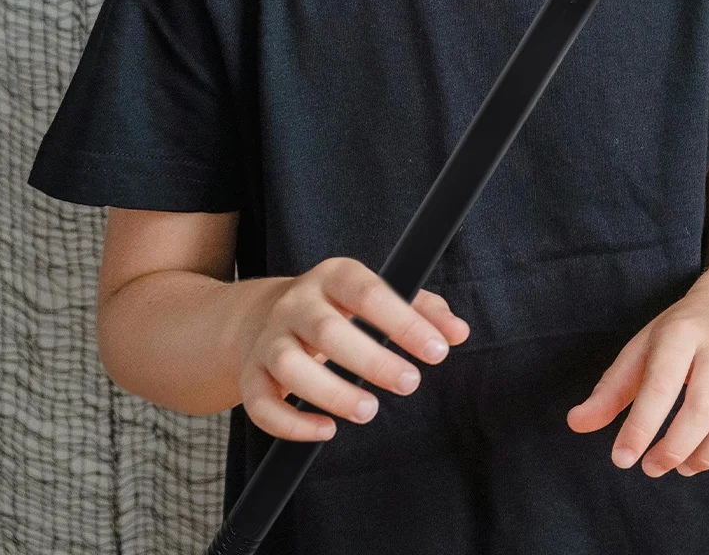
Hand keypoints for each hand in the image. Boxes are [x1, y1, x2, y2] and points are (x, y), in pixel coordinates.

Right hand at [235, 257, 468, 441]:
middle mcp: (297, 304)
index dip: (404, 321)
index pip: (369, 292)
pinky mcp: (251, 376)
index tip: (438, 351)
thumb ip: (422, 310)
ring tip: (369, 410)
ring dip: (331, 393)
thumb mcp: (377, 297)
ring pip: (291, 367)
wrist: (264, 316)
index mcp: (334, 276)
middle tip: (410, 383)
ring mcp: (270, 339)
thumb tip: (458, 333)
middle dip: (372, 360)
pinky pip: (261, 405)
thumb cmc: (338, 309)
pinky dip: (291, 424)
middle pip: (328, 331)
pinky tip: (326, 431)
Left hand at [565, 271, 708, 476]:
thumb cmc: (682, 332)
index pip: (660, 385)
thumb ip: (611, 390)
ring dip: (705, 457)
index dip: (640, 428)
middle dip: (673, 450)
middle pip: (700, 410)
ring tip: (683, 465)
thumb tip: (576, 424)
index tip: (622, 460)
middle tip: (653, 468)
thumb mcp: (643, 348)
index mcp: (683, 331)